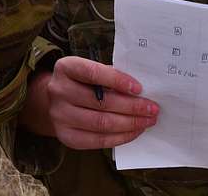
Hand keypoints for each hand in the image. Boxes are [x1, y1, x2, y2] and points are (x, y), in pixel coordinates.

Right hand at [24, 56, 157, 149]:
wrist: (55, 102)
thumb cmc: (81, 83)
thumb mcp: (90, 71)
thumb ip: (110, 76)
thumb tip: (139, 91)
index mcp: (65, 68)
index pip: (92, 73)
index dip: (117, 80)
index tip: (139, 88)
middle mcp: (58, 91)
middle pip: (100, 102)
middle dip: (132, 107)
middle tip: (152, 109)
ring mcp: (60, 115)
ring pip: (101, 123)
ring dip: (130, 123)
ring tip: (147, 121)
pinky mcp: (66, 136)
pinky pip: (98, 140)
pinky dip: (120, 136)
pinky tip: (134, 131)